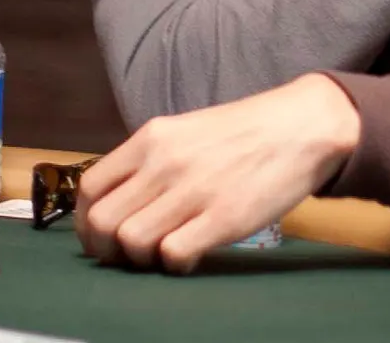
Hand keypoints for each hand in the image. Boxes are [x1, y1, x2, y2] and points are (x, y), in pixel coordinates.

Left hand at [76, 74, 359, 272]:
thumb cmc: (246, 133)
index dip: (87, 221)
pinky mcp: (223, 217)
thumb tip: (120, 202)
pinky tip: (191, 254)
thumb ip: (151, 161)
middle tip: (129, 254)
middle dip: (108, 249)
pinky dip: (174, 264)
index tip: (102, 234)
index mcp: (151, 139)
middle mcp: (164, 162)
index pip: (89, 188)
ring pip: (131, 242)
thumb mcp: (186, 132)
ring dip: (140, 258)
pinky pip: (172, 254)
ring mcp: (193, 190)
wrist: (302, 126)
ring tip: (164, 252)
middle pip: (101, 222)